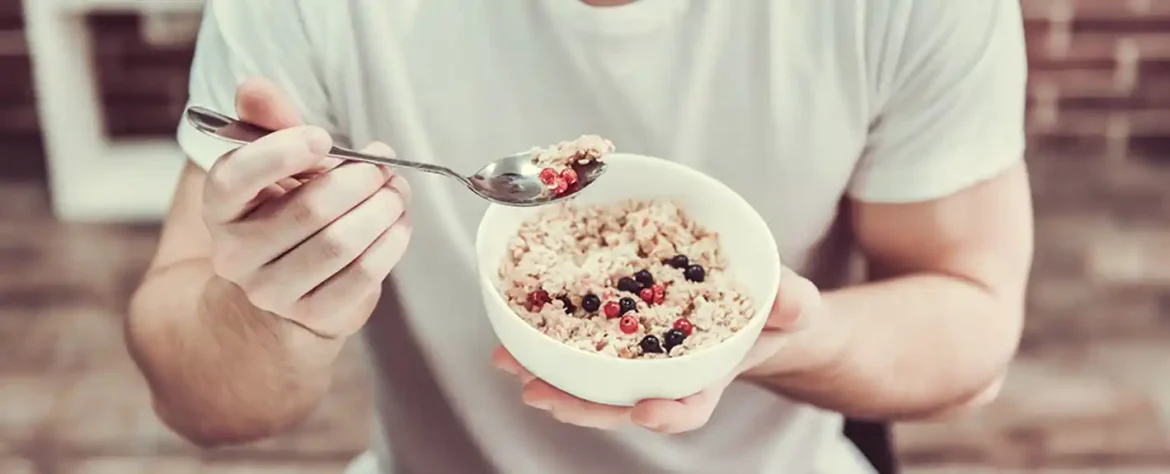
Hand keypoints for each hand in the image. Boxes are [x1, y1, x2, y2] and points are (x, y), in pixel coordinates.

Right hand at [202, 78, 412, 338]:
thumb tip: (254, 87)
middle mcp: (236, 254)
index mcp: (220, 208)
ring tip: (397, 191)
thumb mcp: (277, 163)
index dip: (282, 152)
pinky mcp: (313, 315)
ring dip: (381, 210)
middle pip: (308, 210)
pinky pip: (361, 276)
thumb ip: (270, 123)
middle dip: (358, 180)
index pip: (235, 177)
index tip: (323, 137)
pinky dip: (390, 244)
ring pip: (339, 244)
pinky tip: (399, 225)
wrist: (291, 284)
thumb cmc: (287, 208)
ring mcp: (272, 291)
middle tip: (384, 164)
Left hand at [492, 266, 822, 432]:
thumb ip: (792, 305)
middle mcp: (664, 376)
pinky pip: (578, 343)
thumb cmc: (771, 311)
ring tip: (509, 365)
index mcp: (707, 377)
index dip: (667, 415)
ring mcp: (636, 359)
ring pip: (589, 378)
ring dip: (548, 375)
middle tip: (543, 397)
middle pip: (620, 402)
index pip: (688, 408)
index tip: (646, 412)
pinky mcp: (615, 334)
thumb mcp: (791, 306)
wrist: (750, 302)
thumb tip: (791, 303)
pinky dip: (545, 341)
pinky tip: (513, 332)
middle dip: (581, 405)